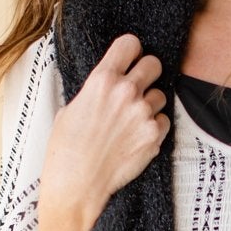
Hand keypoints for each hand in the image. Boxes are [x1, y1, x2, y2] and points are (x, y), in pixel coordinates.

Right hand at [39, 32, 169, 230]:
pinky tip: (137, 137)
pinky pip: (164, 121)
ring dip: (150, 104)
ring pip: (161, 95)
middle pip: (154, 64)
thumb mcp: (70, 109)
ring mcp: (143, 115)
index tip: (130, 59)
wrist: (76, 186)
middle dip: (147, 72)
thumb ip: (93, 91)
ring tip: (132, 120)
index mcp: (102, 80)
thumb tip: (105, 85)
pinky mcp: (154, 136)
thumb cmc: (66, 150)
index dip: (131, 51)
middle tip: (138, 86)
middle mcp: (126, 93)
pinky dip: (155, 127)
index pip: (130, 44)